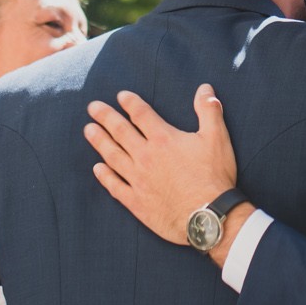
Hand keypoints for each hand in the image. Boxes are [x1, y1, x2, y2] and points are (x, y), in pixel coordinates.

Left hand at [85, 84, 236, 246]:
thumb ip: (209, 110)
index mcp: (163, 139)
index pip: (141, 114)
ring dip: (99, 141)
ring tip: (88, 130)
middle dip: (105, 117)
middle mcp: (145, 156)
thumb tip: (205, 88)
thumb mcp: (217, 138)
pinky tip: (97, 168)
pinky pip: (115, 186)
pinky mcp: (136, 201)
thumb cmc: (213, 176)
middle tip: (92, 107)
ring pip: (113, 156)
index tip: (120, 96)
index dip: (130, 103)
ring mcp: (138, 179)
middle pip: (120, 131)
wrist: (206, 216)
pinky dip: (104, 176)